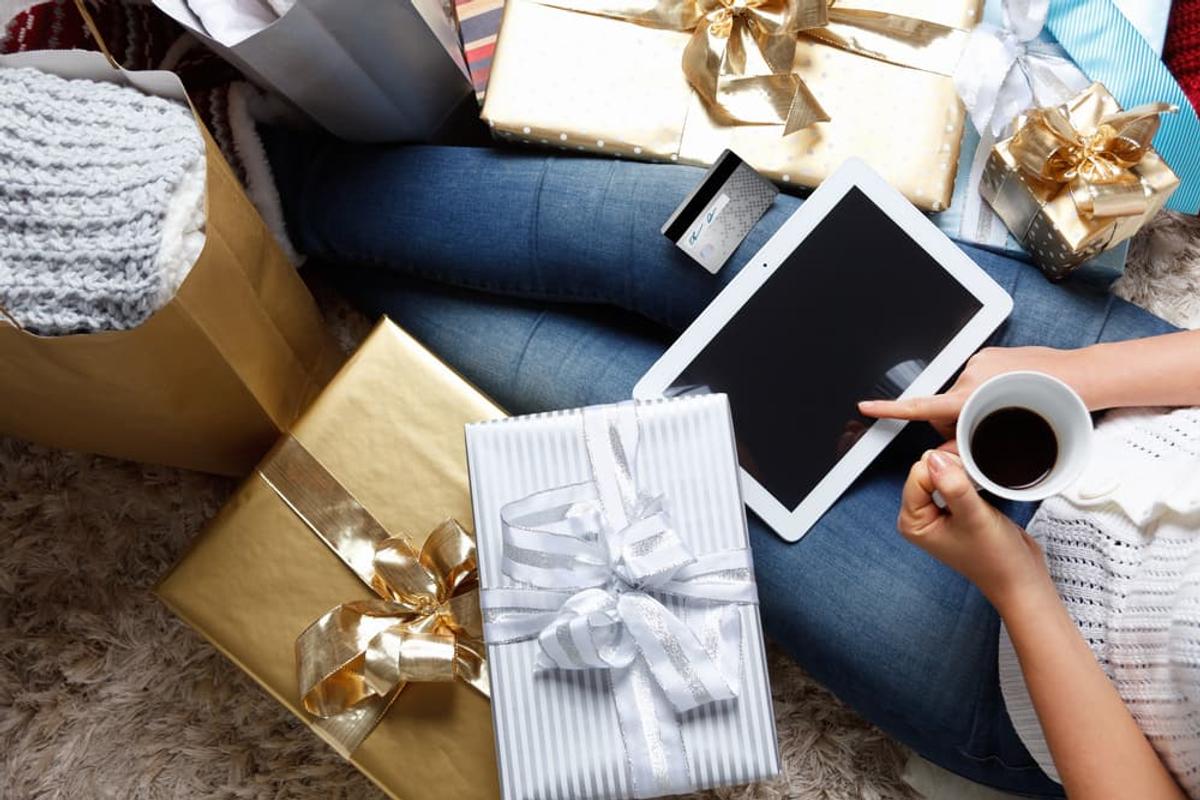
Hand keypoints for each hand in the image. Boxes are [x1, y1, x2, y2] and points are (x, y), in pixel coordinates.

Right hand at [858, 346, 1087, 438]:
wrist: (1083, 377)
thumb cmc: (1052, 405)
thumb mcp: (1008, 434)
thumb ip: (969, 447)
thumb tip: (942, 458)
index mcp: (970, 395)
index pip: (921, 406)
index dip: (890, 409)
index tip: (865, 407)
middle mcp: (970, 375)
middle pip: (944, 407)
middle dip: (954, 423)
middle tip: (983, 436)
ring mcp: (980, 362)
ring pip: (962, 396)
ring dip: (973, 408)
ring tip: (1008, 414)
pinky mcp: (990, 355)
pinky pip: (976, 380)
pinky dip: (985, 393)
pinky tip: (1009, 399)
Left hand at [899, 450, 1052, 614]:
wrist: (1020, 576)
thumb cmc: (996, 559)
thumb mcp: (974, 517)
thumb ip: (953, 487)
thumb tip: (936, 458)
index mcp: (912, 522)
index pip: (917, 474)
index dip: (944, 468)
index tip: (967, 478)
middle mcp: (919, 515)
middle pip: (927, 469)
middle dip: (952, 468)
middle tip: (974, 484)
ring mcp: (935, 511)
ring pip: (941, 472)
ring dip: (961, 472)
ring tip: (978, 489)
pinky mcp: (952, 507)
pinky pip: (953, 479)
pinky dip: (968, 477)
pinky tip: (979, 488)